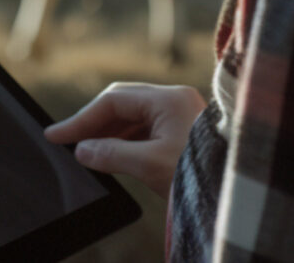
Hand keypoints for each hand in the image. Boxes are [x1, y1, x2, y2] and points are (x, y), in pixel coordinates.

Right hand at [44, 82, 205, 199]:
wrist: (237, 195)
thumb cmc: (201, 176)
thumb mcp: (150, 166)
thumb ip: (112, 154)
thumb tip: (82, 151)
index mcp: (169, 99)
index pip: (113, 100)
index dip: (81, 119)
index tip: (56, 136)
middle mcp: (175, 101)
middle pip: (122, 104)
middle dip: (93, 123)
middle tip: (67, 142)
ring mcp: (180, 116)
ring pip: (133, 118)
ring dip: (108, 134)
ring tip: (85, 153)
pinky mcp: (182, 134)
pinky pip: (145, 131)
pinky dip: (124, 142)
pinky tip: (110, 156)